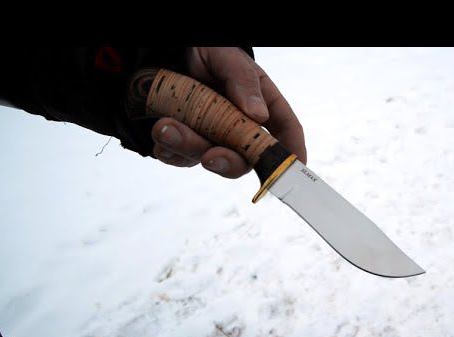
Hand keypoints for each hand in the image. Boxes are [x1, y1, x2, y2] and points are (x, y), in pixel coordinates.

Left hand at [150, 47, 305, 177]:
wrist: (165, 53)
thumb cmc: (207, 51)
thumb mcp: (227, 56)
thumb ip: (242, 81)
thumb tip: (258, 115)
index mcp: (262, 105)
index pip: (286, 132)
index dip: (291, 153)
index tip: (293, 167)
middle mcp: (240, 128)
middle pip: (246, 159)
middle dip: (228, 162)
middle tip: (210, 157)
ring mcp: (214, 139)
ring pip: (208, 158)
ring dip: (187, 147)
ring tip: (164, 126)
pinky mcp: (187, 144)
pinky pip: (180, 157)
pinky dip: (169, 149)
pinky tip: (159, 131)